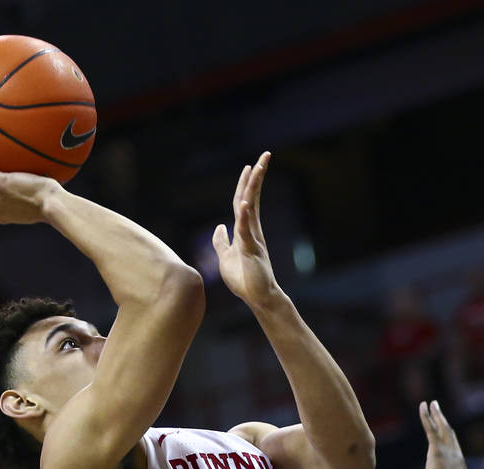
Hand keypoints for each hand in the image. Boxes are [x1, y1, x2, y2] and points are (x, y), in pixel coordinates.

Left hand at [213, 153, 280, 310]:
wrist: (259, 298)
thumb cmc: (244, 280)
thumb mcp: (225, 258)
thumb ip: (221, 242)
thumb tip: (218, 227)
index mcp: (245, 231)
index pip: (244, 202)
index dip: (245, 184)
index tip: (250, 166)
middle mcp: (252, 230)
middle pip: (251, 197)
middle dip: (256, 176)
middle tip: (265, 155)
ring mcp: (253, 239)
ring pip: (252, 207)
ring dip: (254, 187)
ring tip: (258, 167)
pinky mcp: (252, 251)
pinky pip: (246, 230)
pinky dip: (245, 216)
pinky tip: (245, 202)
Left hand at [420, 400, 467, 468]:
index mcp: (459, 467)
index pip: (454, 449)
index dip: (450, 439)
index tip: (445, 432)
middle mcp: (457, 455)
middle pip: (450, 434)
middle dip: (444, 421)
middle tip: (439, 410)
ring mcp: (448, 451)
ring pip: (442, 427)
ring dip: (437, 414)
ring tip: (432, 403)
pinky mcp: (437, 450)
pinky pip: (431, 428)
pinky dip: (427, 416)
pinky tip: (423, 406)